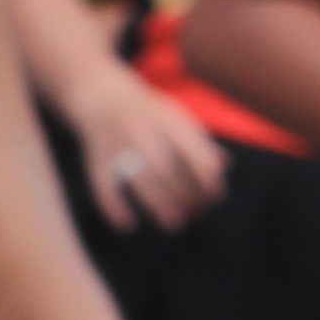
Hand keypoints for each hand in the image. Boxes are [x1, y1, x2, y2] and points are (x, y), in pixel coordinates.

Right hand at [69, 80, 227, 231]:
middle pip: (168, 168)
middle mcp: (142, 130)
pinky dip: (113, 206)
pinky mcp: (95, 157)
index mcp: (167, 119)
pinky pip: (102, 185)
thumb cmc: (147, 110)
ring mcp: (116, 144)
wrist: (100, 94)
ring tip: (175, 223)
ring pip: (139, 178)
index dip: (208, 177)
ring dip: (159, 204)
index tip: (216, 196)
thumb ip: (199, 139)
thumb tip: (225, 166)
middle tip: (198, 213)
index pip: (194, 151)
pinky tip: (128, 225)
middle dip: (186, 194)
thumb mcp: (176, 115)